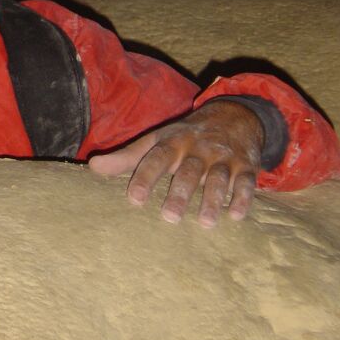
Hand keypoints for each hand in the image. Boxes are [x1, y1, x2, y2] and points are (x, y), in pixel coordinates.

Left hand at [88, 100, 264, 226]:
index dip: (145, 177)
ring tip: (205, 223)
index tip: (134, 199)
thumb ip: (127, 157)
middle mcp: (198, 148)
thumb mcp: (157, 141)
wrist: (233, 116)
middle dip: (180, 193)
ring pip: (217, 178)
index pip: (156, 158)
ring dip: (213, 199)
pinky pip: (246, 181)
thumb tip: (93, 167)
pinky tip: (236, 216)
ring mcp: (223, 157)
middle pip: (188, 171)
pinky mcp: (246, 166)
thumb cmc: (185, 137)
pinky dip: (243, 198)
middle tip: (169, 218)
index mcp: (173, 142)